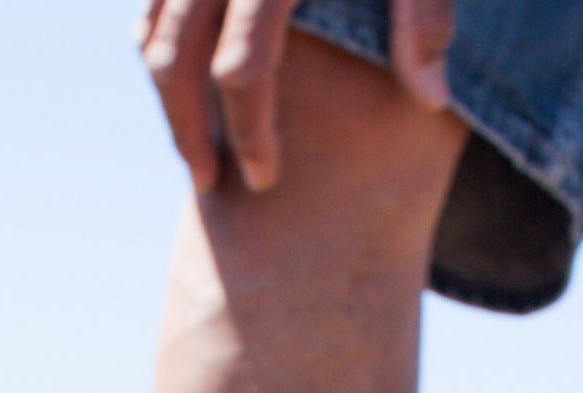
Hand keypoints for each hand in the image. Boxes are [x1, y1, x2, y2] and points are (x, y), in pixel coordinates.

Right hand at [139, 0, 454, 193]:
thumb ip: (425, 13)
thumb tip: (431, 101)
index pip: (243, 67)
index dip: (250, 133)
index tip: (265, 180)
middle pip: (174, 54)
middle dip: (186, 129)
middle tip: (212, 184)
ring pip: (151, 27)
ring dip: (166, 94)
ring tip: (195, 150)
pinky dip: (159, 44)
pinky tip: (188, 88)